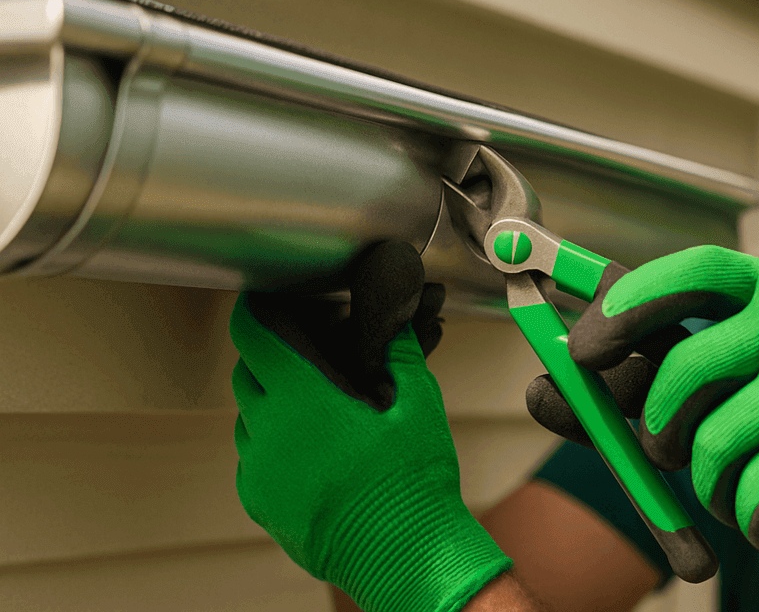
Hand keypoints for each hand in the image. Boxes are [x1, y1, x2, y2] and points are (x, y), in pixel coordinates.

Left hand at [230, 240, 511, 611]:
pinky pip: (253, 459)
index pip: (252, 334)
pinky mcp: (260, 503)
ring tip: (314, 409)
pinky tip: (313, 450)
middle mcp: (268, 432)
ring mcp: (259, 471)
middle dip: (270, 357)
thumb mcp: (418, 403)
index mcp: (302, 398)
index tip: (262, 301)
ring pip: (247, 419)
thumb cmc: (412, 482)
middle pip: (246, 374)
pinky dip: (272, 445)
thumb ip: (400, 352)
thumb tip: (397, 319)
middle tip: (306, 356)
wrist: (404, 552)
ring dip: (270, 404)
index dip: (254, 310)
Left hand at [529, 245, 758, 592]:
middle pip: (684, 372)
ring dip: (710, 485)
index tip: (581, 346)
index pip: (691, 273)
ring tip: (743, 479)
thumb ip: (633, 381)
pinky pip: (753, 491)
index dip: (628, 304)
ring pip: (711, 444)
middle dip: (659, 432)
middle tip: (669, 452)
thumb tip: (541, 387)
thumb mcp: (716, 384)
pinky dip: (752, 517)